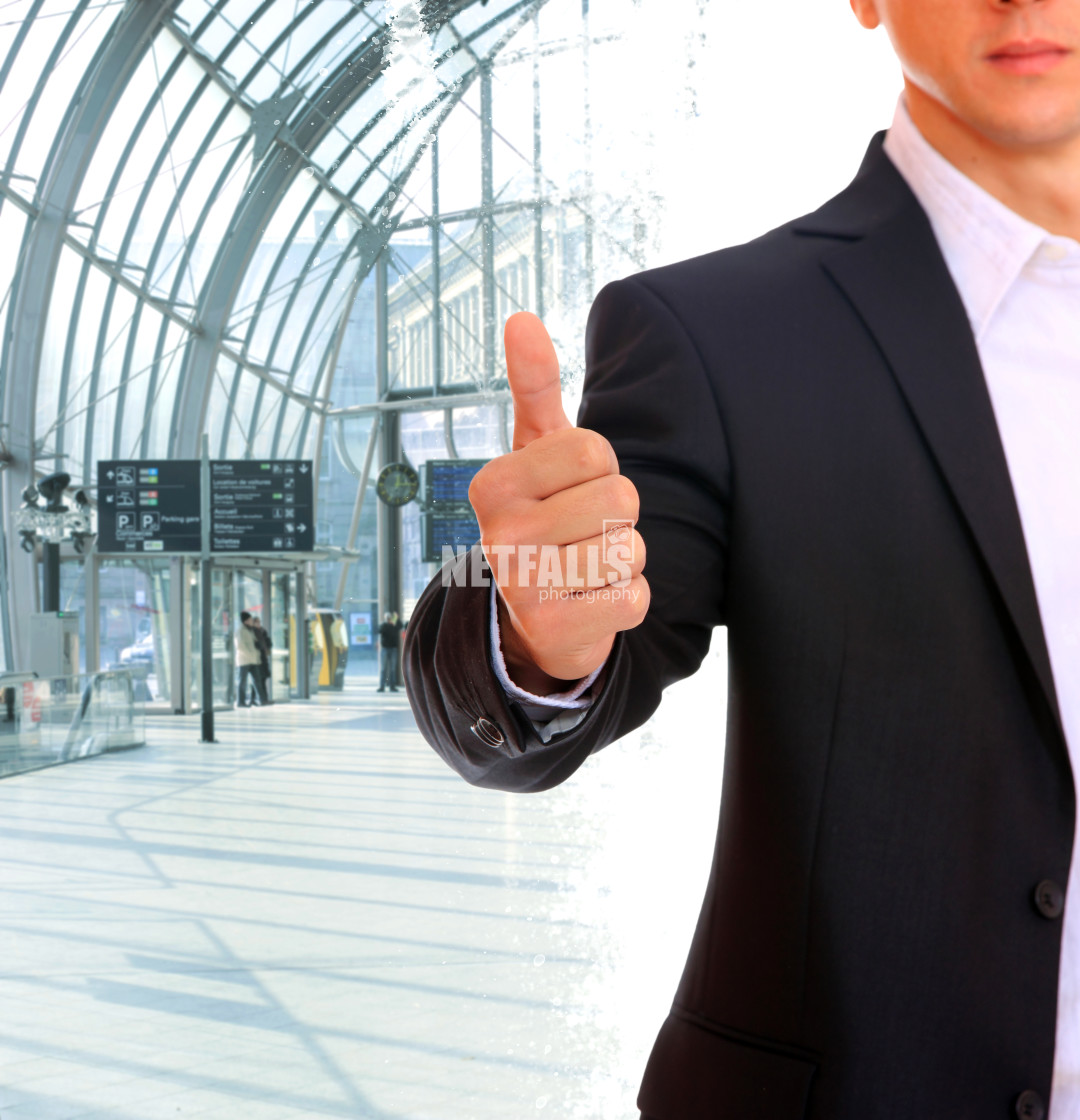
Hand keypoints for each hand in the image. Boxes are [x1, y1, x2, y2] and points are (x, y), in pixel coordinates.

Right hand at [468, 312, 649, 692]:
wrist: (533, 617)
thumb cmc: (544, 518)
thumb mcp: (535, 452)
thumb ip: (535, 387)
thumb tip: (522, 318)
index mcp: (491, 484)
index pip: (594, 450)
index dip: (600, 470)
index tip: (571, 492)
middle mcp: (498, 535)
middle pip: (619, 498)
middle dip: (617, 517)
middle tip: (581, 534)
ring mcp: (522, 587)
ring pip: (630, 549)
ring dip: (624, 560)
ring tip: (586, 568)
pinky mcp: (555, 631)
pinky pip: (635, 598)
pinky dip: (627, 600)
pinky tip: (592, 602)